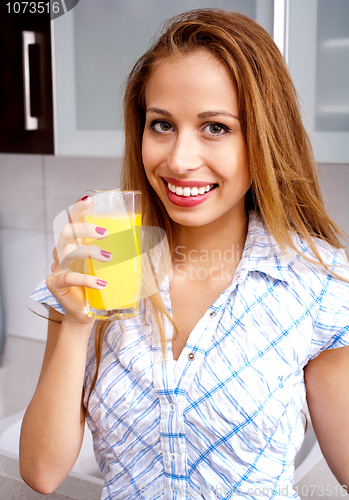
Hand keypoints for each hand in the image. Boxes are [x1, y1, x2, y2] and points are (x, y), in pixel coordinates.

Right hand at [46, 196, 110, 324]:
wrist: (85, 313)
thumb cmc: (98, 286)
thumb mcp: (110, 266)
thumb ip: (120, 252)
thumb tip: (145, 240)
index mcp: (75, 244)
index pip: (73, 220)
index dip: (78, 209)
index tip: (89, 200)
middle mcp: (63, 252)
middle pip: (67, 232)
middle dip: (85, 229)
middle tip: (105, 233)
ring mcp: (57, 267)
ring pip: (67, 252)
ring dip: (89, 252)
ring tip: (108, 258)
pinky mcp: (54, 283)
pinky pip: (68, 277)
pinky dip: (86, 279)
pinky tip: (100, 283)